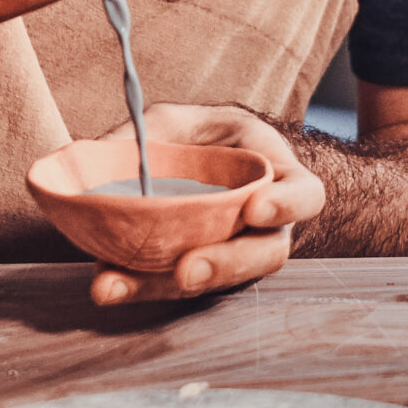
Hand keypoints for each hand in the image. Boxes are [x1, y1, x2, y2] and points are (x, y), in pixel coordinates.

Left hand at [86, 104, 325, 305]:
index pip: (305, 195)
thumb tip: (102, 151)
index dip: (287, 205)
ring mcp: (233, 255)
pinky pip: (175, 285)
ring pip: (214, 281)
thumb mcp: (185, 121)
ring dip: (164, 286)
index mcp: (277, 177)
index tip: (255, 209)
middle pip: (264, 255)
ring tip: (116, 286)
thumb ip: (154, 133)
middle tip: (186, 271)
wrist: (205, 172)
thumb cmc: (205, 141)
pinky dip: (138, 285)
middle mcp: (265, 226)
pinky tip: (107, 283)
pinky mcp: (199, 273)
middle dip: (225, 266)